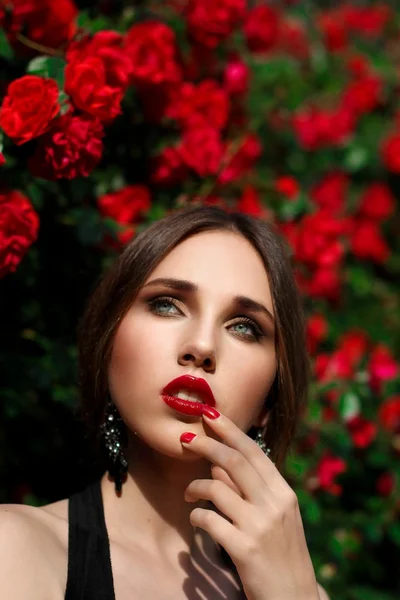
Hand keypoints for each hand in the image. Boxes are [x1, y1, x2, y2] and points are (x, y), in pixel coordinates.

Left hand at [180, 409, 319, 599]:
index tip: (209, 414)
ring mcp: (260, 526)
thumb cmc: (282, 556)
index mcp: (283, 493)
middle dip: (205, 444)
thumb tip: (220, 467)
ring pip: (216, 487)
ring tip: (189, 494)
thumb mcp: (276, 518)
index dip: (229, 430)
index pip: (253, 451)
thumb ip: (252, 491)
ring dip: (195, 486)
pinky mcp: (244, 549)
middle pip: (233, 461)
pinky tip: (197, 519)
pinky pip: (209, 520)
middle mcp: (274, 504)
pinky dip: (197, 515)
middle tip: (185, 439)